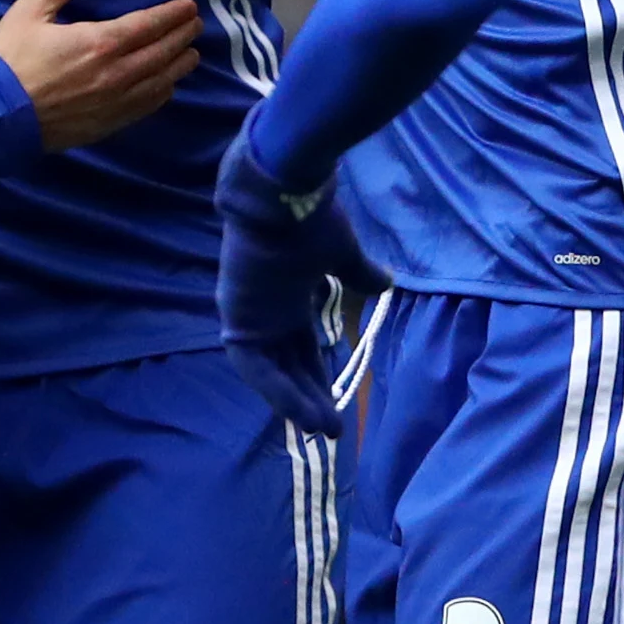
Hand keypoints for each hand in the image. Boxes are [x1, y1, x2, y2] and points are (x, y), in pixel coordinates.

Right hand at [0, 0, 200, 150]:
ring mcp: (115, 102)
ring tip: (191, 55)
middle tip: (196, 26)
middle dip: (182, 37)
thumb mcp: (30, 12)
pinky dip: (162, 94)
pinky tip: (167, 88)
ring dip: (179, 66)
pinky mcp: (108, 124)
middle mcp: (116, 73)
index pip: (149, 25)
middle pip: (162, 53)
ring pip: (160, 82)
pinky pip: (145, 108)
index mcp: (100, 42)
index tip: (190, 7)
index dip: (172, 15)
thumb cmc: (10, 59)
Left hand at [214, 135, 381, 439]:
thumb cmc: (310, 220)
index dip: (317, 372)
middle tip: (334, 428)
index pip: (301, 345)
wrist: (283, 194)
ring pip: (270, 373)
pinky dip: (279, 392)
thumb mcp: (341, 254)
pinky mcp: (237, 319)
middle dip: (309, 396)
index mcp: (285, 295)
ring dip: (296, 402)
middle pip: (287, 364)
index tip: (338, 400)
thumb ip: (358, 273)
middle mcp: (264, 310)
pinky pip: (256, 368)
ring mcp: (248, 315)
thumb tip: (386, 282)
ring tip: (324, 430)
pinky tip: (304, 415)